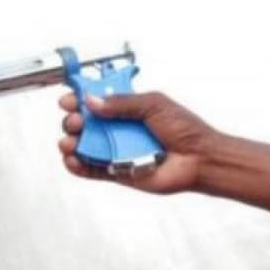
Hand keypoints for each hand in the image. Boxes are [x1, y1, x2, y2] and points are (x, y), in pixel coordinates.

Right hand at [57, 92, 220, 193]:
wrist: (199, 159)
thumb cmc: (186, 130)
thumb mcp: (153, 104)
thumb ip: (122, 102)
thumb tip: (93, 101)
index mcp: (126, 108)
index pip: (95, 100)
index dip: (80, 98)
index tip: (70, 99)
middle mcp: (118, 128)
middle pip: (84, 122)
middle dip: (74, 120)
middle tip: (76, 121)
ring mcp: (116, 150)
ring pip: (83, 146)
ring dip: (70, 142)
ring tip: (71, 142)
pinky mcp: (116, 171)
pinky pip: (90, 169)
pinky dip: (77, 165)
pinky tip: (73, 160)